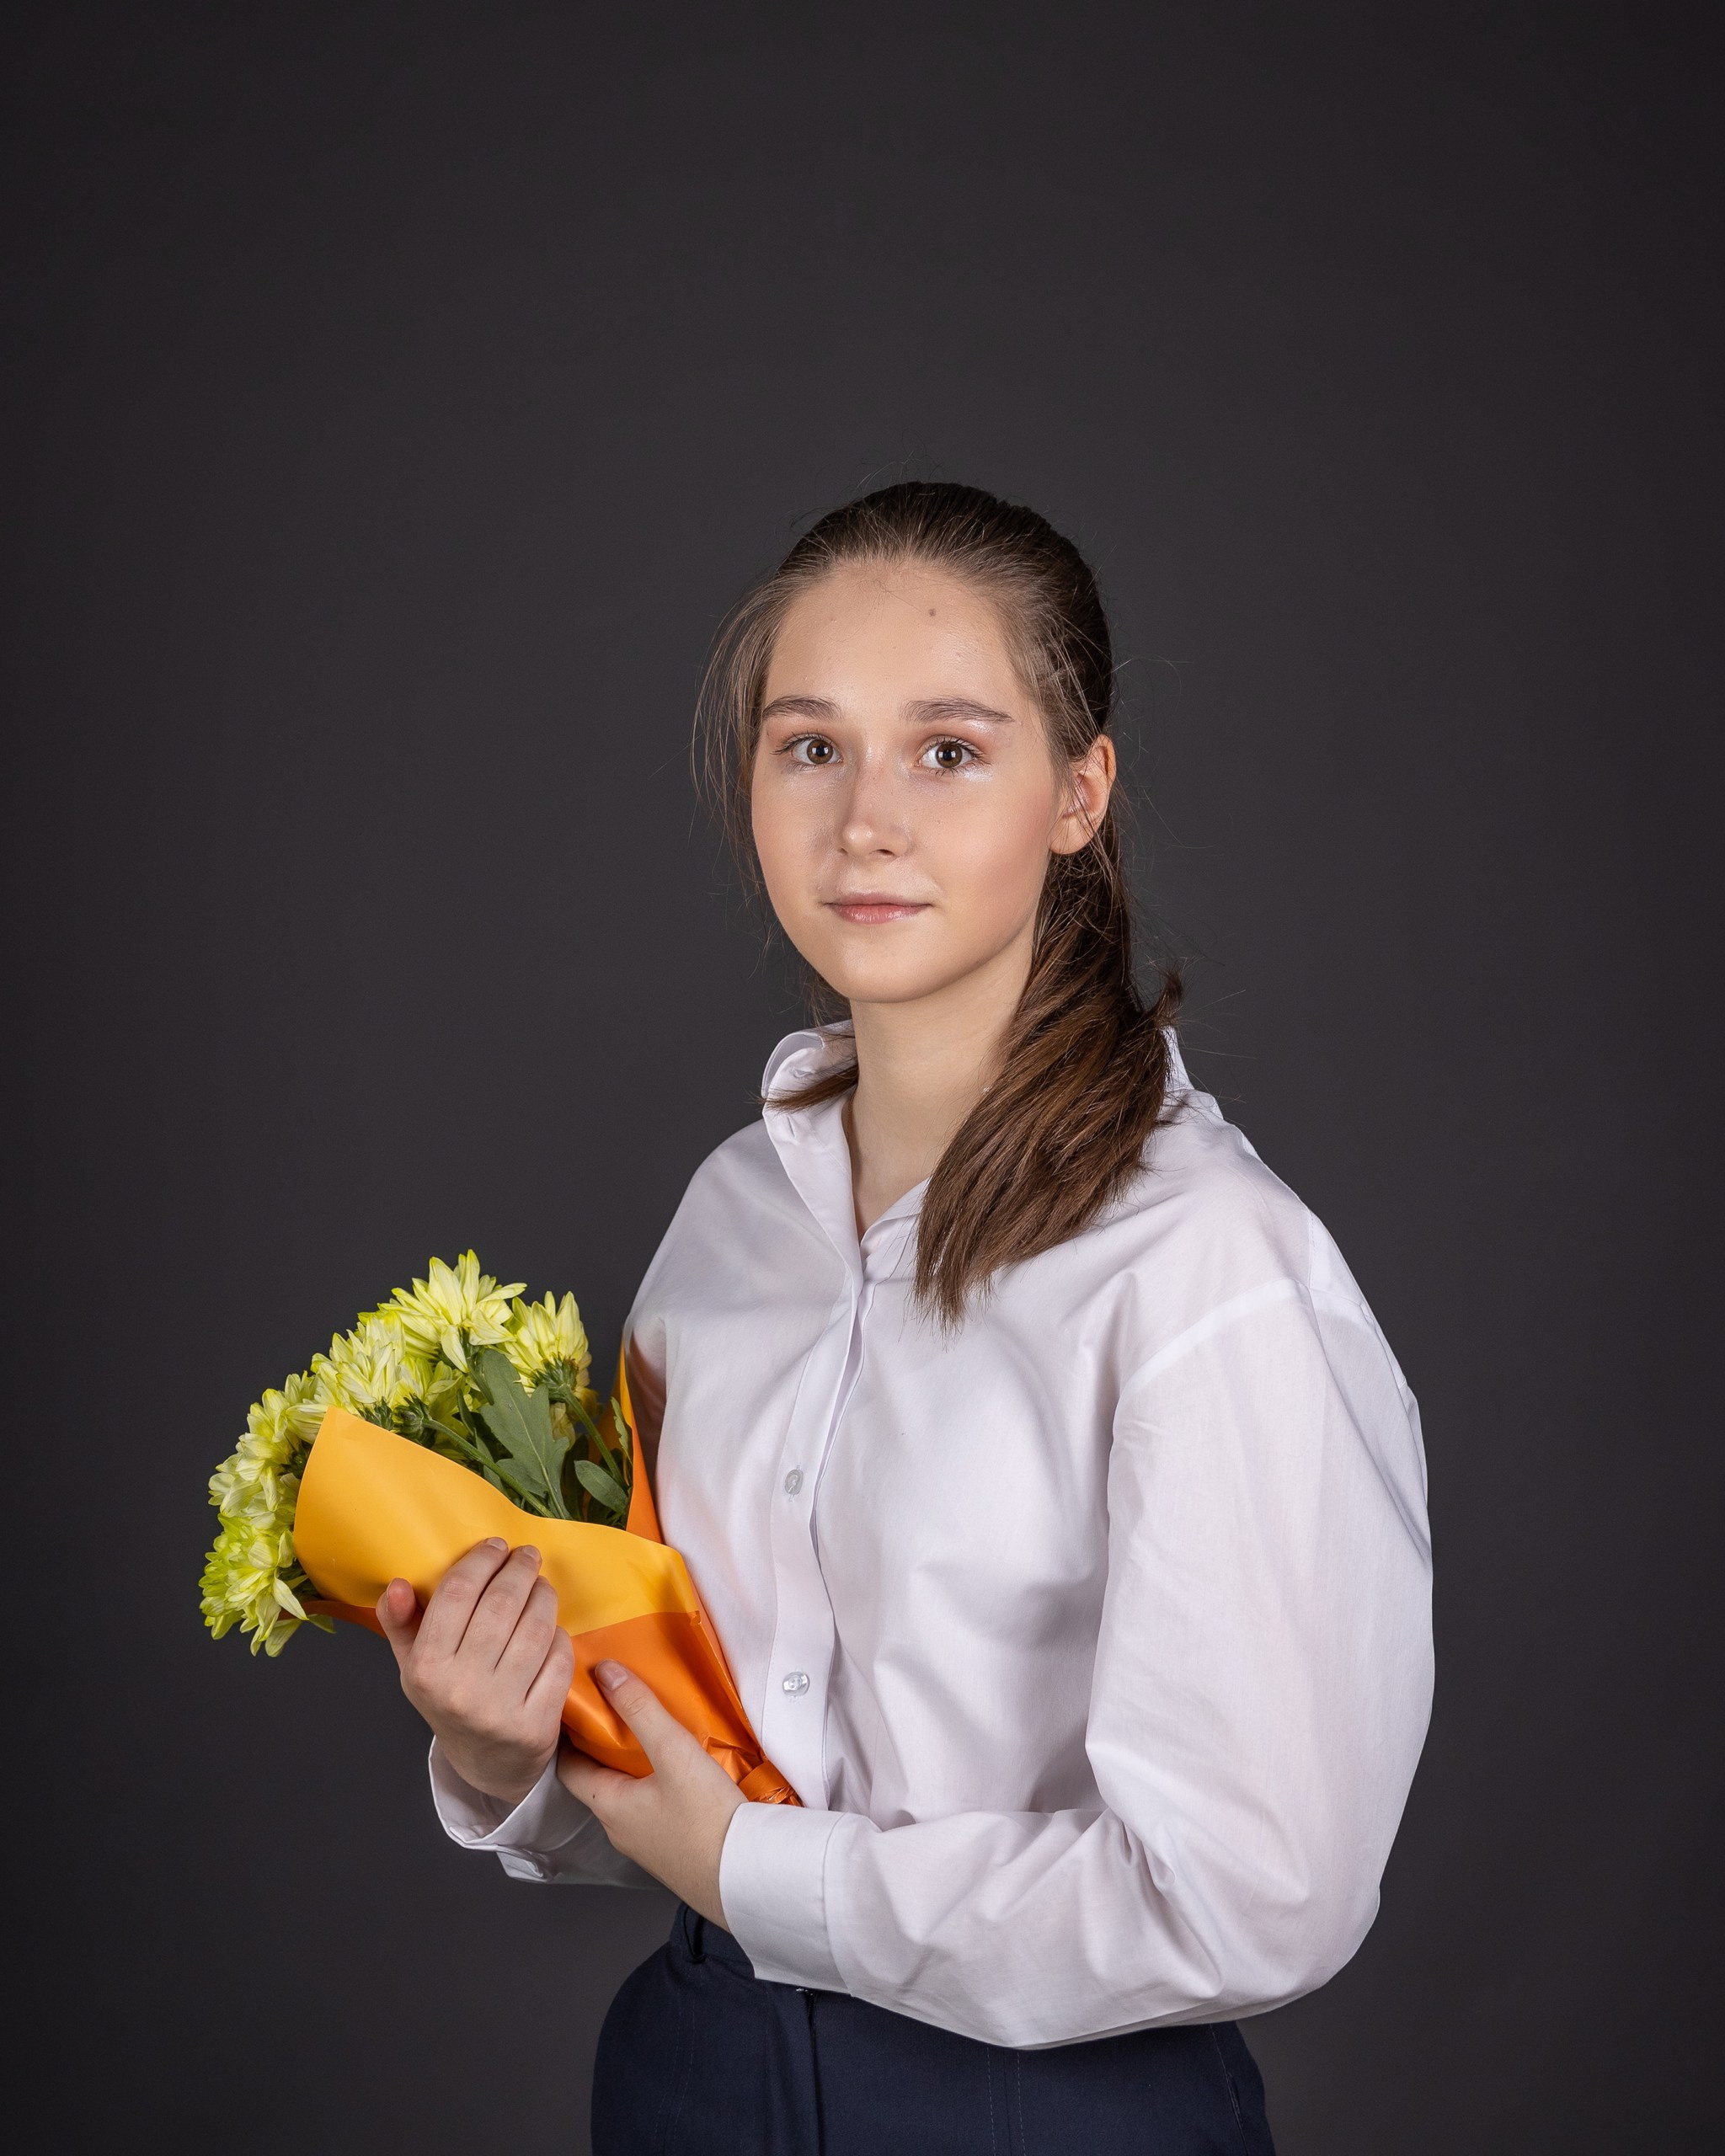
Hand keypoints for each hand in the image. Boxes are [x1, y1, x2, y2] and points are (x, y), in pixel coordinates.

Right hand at [377, 1537, 574, 1808]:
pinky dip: (559, 1636)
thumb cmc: (449, 1699)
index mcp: (426, 1669)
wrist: (485, 1764)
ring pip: (534, 1629)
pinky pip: (558, 1660)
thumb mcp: (414, 1665)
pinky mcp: (537, 1723)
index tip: (497, 1545)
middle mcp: (461, 1688)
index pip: (456, 1595)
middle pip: (500, 1606)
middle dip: (518, 1570)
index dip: (481, 1561)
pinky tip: (551, 1628)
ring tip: (541, 1585)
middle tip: (527, 1556)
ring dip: (543, 1596)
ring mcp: (501, 1708)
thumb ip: (401, 1623)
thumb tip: (398, 1584)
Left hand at [558, 1662, 745, 1926]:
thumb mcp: (673, 1751)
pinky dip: (654, 1783)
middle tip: (616, 1706)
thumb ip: (639, 1708)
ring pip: (627, 1794)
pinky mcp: (671, 1848)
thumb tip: (605, 1672)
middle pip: (599, 1779)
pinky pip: (652, 1808)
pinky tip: (679, 1769)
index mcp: (607, 1806)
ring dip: (631, 1764)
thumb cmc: (705, 1819)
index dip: (569, 1734)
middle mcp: (619, 1828)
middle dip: (604, 1744)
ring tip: (649, 1731)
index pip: (568, 1766)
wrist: (745, 1876)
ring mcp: (645, 1842)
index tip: (577, 1704)